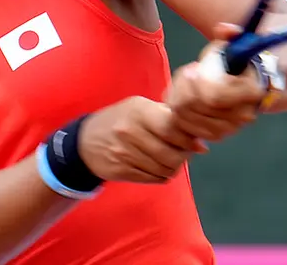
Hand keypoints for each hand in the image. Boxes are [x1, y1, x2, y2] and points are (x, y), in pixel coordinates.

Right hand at [78, 96, 207, 183]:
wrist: (85, 142)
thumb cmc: (120, 120)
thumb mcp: (140, 108)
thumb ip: (169, 121)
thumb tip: (201, 144)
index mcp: (139, 111)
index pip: (173, 128)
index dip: (187, 138)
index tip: (192, 141)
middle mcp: (130, 131)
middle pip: (172, 154)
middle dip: (183, 156)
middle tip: (182, 153)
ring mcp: (124, 153)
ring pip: (165, 169)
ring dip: (173, 167)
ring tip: (169, 159)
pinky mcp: (122, 171)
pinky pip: (154, 179)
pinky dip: (161, 175)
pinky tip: (156, 166)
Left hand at [165, 23, 264, 142]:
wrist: (246, 84)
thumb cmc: (236, 62)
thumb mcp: (232, 44)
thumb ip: (228, 33)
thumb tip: (224, 29)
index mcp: (251, 92)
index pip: (213, 96)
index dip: (194, 85)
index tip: (191, 69)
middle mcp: (243, 115)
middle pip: (196, 108)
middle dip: (182, 90)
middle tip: (184, 74)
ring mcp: (230, 128)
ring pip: (189, 120)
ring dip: (178, 100)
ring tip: (182, 85)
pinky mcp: (217, 135)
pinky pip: (188, 130)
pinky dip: (179, 114)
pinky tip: (181, 98)